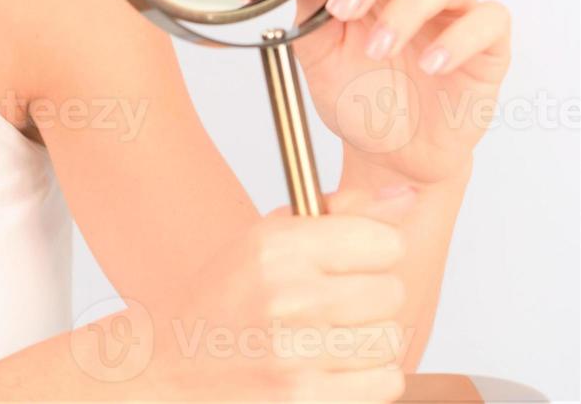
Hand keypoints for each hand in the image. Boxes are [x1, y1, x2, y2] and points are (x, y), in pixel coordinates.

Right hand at [136, 186, 415, 401]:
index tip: (352, 261)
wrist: (175, 369)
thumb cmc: (226, 302)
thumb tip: (404, 197)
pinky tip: (332, 367)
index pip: (385, 242)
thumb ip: (338, 214)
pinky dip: (367, 378)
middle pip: (392, 292)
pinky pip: (385, 381)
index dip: (374, 251)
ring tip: (330, 338)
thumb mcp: (266, 241)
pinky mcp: (306, 397)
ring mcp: (295, 352)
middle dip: (370, 298)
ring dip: (369, 341)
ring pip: (391, 339)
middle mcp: (286, 294)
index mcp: (275, 246)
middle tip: (333, 305)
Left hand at [239, 0, 511, 185]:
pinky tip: (430, 66)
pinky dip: (457, 39)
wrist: (391, 154)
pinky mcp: (486, 41)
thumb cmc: (357, 94)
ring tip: (378, 51)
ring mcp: (450, 7)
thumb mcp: (314, 48)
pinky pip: (489, 17)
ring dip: (407, 8)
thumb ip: (303, 2)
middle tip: (343, 8)